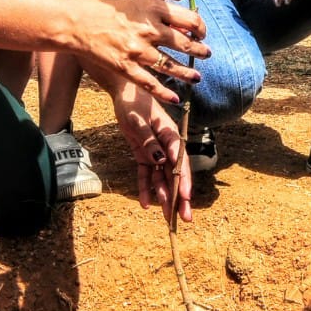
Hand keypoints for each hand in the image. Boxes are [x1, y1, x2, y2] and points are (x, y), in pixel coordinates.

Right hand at [74, 0, 207, 105]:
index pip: (190, 20)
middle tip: (206, 54)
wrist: (79, 22)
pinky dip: (165, 93)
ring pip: (172, 66)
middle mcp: (150, 29)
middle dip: (200, 51)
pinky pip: (151, 83)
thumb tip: (183, 22)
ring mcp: (138, 50)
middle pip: (185, 43)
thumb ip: (160, 11)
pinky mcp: (126, 67)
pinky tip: (175, 98)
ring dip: (187, 73)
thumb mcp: (139, 2)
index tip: (202, 33)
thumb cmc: (109, 10)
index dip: (201, 28)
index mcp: (155, 9)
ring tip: (197, 77)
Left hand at [109, 82, 192, 223]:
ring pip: (161, 178)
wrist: (124, 91)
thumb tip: (161, 161)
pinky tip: (145, 204)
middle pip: (174, 174)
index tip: (186, 196)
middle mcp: (166, 145)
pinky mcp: (143, 153)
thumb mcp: (137, 121)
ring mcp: (155, 150)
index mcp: (170, 134)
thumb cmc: (133, 102)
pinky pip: (145, 174)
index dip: (183, 179)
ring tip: (167, 218)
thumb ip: (149, 141)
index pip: (180, 160)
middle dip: (180, 197)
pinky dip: (145, 188)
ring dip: (165, 197)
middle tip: (185, 218)